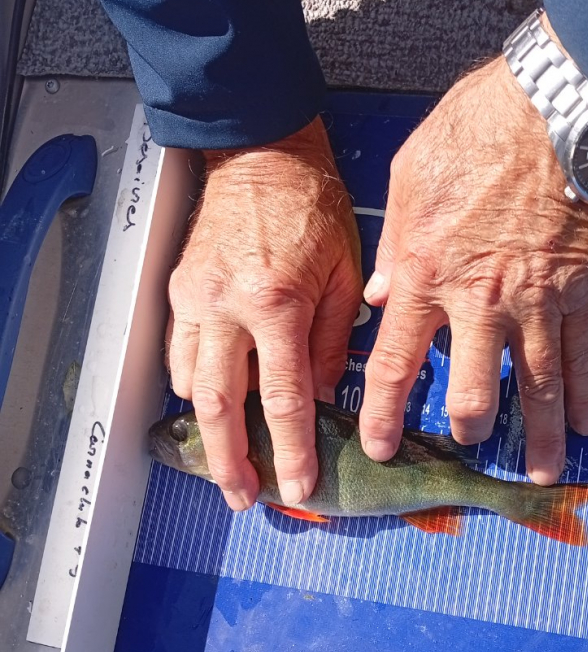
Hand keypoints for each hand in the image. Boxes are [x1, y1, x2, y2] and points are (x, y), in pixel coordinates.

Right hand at [166, 118, 361, 510]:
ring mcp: (195, 300)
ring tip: (226, 464)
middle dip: (231, 461)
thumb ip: (335, 340)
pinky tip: (210, 408)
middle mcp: (227, 308)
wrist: (262, 155)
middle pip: (220, 406)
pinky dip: (192, 388)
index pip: (282, 400)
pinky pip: (178, 353)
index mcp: (276, 304)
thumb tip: (326, 395)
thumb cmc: (314, 209)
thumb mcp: (345, 274)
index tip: (297, 487)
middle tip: (244, 497)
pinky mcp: (180, 290)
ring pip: (191, 384)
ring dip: (208, 432)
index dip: (290, 452)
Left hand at [360, 55, 587, 484]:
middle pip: (470, 392)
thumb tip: (377, 295)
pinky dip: (587, 395)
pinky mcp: (582, 293)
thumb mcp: (408, 177)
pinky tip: (587, 425)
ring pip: (534, 388)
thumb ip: (391, 245)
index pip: (396, 364)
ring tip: (536, 473)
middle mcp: (478, 303)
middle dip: (466, 427)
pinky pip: (584, 357)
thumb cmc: (477, 130)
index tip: (381, 446)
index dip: (386, 415)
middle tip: (465, 442)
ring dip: (534, 436)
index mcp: (424, 275)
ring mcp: (535, 303)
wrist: (558, 107)